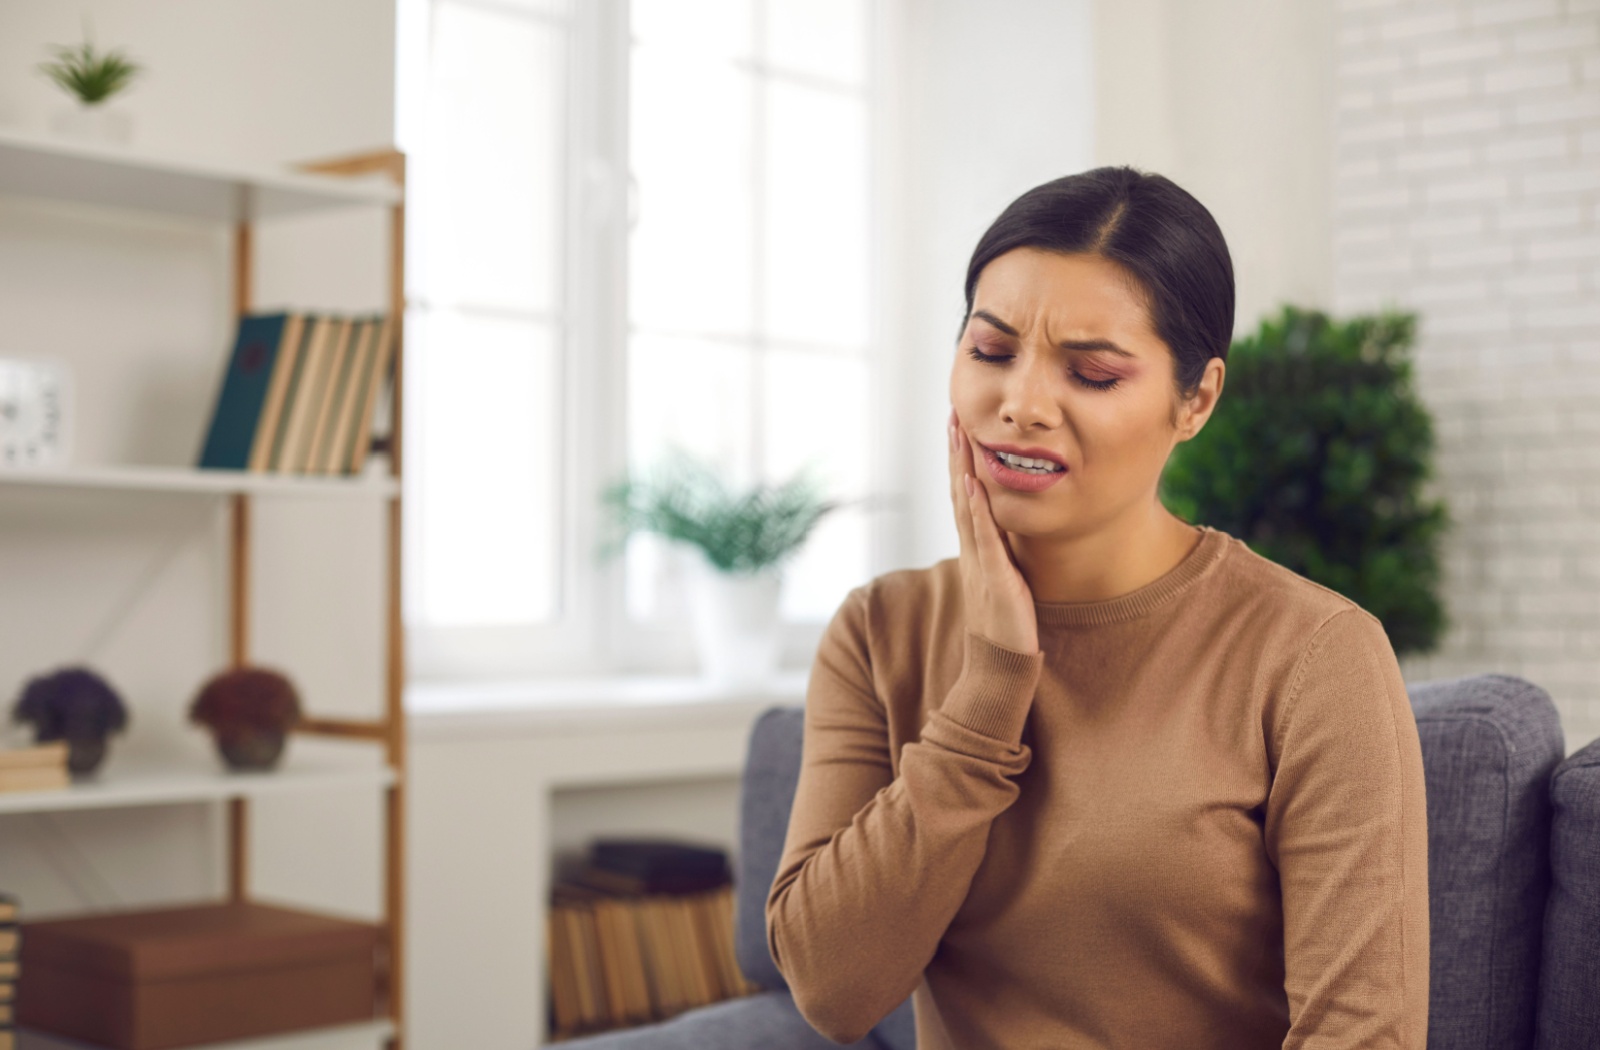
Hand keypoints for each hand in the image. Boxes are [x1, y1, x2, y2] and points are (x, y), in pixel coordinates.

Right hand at [948, 407, 1038, 654]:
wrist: (998, 669)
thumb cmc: (1006, 629)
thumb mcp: (1004, 581)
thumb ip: (1001, 554)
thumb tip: (1007, 531)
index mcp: (976, 550)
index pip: (964, 496)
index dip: (961, 461)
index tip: (961, 427)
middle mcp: (972, 551)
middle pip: (959, 491)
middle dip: (957, 452)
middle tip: (954, 413)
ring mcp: (979, 563)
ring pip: (966, 506)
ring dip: (962, 467)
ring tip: (960, 432)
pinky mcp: (994, 578)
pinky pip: (984, 537)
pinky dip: (977, 508)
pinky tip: (975, 482)